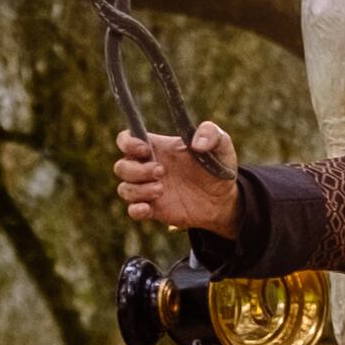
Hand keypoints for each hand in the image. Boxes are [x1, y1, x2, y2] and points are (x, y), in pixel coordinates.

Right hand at [115, 119, 239, 235]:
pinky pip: (132, 210)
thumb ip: (212, 134)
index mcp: (157, 147)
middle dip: (136, 170)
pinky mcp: (154, 209)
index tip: (145, 150)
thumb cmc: (218, 167)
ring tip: (162, 190)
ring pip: (124, 189)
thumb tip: (197, 142)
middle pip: (121, 166)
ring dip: (139, 190)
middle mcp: (148, 167)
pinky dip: (136, 209)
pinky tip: (149, 208)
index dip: (128, 143)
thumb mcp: (222, 145)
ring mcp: (149, 189)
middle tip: (162, 172)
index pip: (126, 139)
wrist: (223, 199)